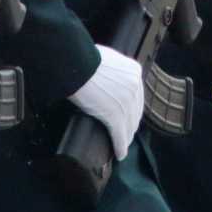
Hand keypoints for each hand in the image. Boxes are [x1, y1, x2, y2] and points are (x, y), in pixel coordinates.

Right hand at [69, 46, 143, 160]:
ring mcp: (126, 103)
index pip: (136, 95)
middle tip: (125, 132)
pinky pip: (120, 135)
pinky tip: (119, 153)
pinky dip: (120, 146)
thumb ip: (114, 69)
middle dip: (131, 124)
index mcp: (134, 72)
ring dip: (125, 137)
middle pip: (135, 112)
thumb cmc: (83, 58)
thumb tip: (109, 76)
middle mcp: (135, 87)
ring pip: (129, 126)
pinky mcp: (115, 116)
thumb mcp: (107, 58)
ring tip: (122, 145)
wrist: (75, 63)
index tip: (128, 115)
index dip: (132, 108)